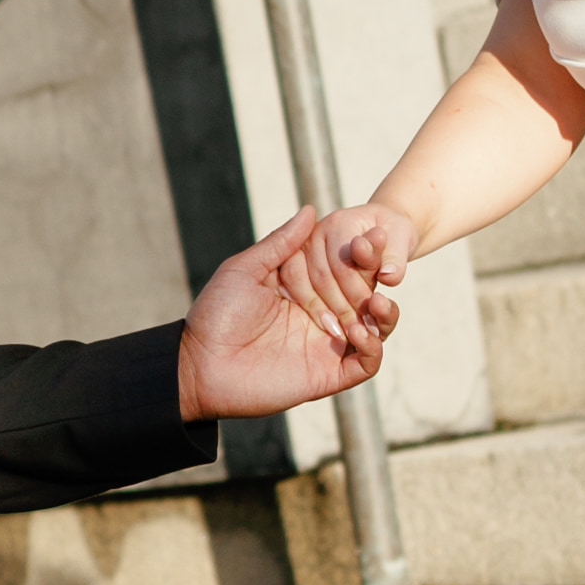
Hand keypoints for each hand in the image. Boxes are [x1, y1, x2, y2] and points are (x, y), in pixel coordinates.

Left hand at [181, 206, 402, 418]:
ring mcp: (327, 346)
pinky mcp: (328, 375)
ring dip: (384, 316)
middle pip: (367, 295)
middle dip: (378, 282)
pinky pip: (365, 363)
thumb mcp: (246, 270)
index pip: (346, 269)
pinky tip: (359, 333)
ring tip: (375, 303)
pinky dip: (372, 348)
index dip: (363, 254)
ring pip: (375, 329)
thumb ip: (280, 243)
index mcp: (306, 289)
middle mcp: (322, 316)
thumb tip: (311, 209)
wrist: (200, 367)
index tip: (371, 235)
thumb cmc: (217, 315)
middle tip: (382, 270)